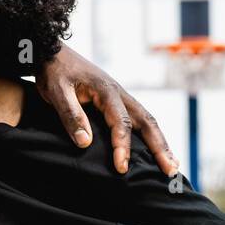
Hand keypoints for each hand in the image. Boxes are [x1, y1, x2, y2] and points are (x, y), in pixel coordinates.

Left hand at [35, 45, 178, 175]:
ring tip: (172, 165)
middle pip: (147, 121)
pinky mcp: (116, 101)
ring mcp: (120, 97)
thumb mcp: (57, 92)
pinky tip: (154, 150)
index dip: (123, 146)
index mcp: (106, 90)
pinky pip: (138, 119)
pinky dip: (150, 136)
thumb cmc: (54, 72)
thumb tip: (85, 143)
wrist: (52, 53)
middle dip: (159, 147)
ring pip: (147, 120)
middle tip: (170, 172)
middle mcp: (119, 94)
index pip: (121, 122)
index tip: (122, 168)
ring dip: (160, 143)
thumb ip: (71, 115)